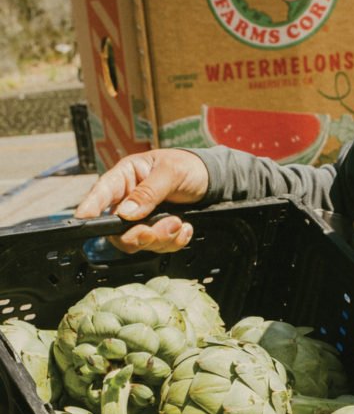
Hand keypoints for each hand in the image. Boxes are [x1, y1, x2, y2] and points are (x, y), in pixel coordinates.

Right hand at [74, 148, 209, 253]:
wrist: (211, 181)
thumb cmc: (187, 167)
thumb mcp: (170, 172)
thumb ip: (148, 192)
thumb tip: (127, 213)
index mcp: (125, 177)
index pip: (101, 193)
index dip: (90, 207)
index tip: (83, 220)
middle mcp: (128, 200)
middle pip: (118, 230)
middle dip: (140, 234)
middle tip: (167, 225)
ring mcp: (142, 219)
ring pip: (139, 242)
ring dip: (162, 238)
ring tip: (181, 223)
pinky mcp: (156, 232)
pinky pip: (158, 247)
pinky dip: (174, 242)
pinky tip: (186, 228)